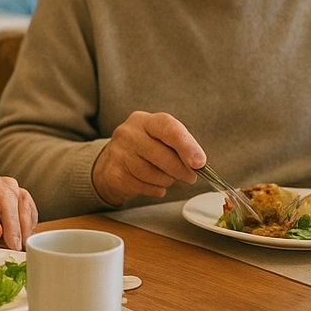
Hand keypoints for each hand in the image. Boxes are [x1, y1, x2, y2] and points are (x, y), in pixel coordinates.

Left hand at [0, 171, 35, 249]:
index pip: (6, 200)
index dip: (12, 223)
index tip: (13, 244)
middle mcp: (4, 185)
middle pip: (21, 204)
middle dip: (21, 229)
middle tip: (17, 252)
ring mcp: (13, 195)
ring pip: (29, 211)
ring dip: (26, 232)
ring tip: (18, 251)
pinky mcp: (18, 208)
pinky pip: (29, 219)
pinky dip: (26, 233)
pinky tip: (18, 246)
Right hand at [91, 111, 205, 207]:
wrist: (111, 163)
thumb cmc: (144, 150)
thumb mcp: (160, 139)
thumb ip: (180, 146)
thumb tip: (198, 163)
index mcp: (144, 121)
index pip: (168, 127)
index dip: (186, 146)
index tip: (199, 162)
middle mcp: (128, 134)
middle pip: (164, 156)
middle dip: (182, 170)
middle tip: (190, 176)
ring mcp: (118, 154)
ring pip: (155, 175)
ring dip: (167, 180)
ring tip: (165, 176)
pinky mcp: (114, 174)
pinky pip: (145, 187)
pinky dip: (155, 189)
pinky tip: (152, 183)